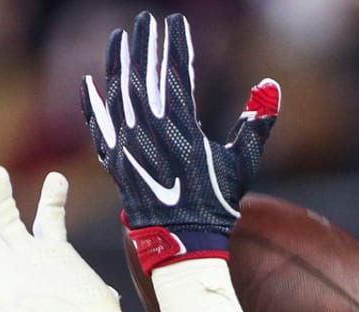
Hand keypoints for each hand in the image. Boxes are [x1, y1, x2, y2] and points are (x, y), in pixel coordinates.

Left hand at [82, 11, 279, 271]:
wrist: (182, 242)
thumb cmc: (216, 203)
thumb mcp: (242, 163)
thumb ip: (256, 123)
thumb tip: (270, 86)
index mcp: (182, 130)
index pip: (175, 75)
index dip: (174, 45)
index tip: (174, 21)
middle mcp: (150, 136)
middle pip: (142, 78)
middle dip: (144, 45)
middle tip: (144, 19)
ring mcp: (128, 149)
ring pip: (117, 96)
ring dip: (116, 64)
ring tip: (118, 37)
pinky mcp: (115, 162)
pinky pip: (98, 128)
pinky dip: (92, 105)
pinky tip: (88, 82)